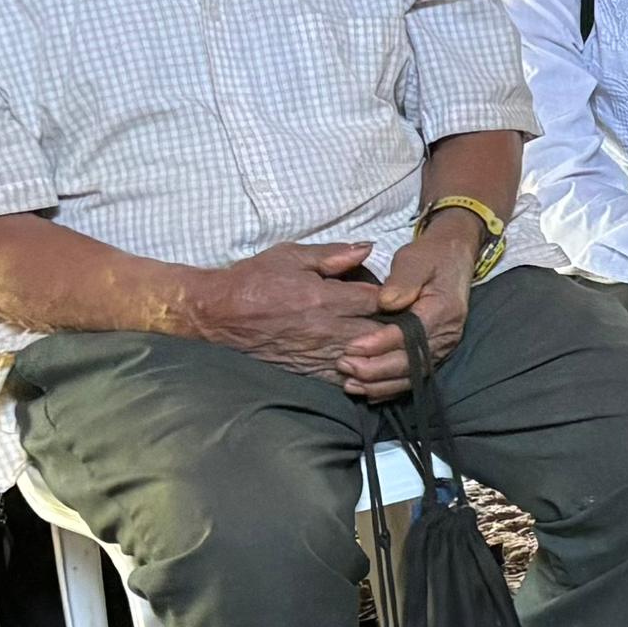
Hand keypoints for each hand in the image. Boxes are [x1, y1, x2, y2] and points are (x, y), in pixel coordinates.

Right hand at [193, 241, 392, 383]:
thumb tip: (369, 248)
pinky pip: (342, 378)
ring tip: (397, 346)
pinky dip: (360, 373)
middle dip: (396, 328)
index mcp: (324, 298)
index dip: (397, 298)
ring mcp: (316, 354)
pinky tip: (371, 367)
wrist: (216, 315)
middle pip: (378, 333)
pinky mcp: (306, 371)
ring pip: (365, 359)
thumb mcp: (291, 256)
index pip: (378, 300)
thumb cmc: (254, 280)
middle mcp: (324, 329)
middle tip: (411, 323)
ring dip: (382, 353)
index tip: (406, 295)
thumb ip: (332, 254)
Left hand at [342, 223, 478, 399]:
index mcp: (443, 311)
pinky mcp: (434, 354)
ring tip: (350, 383)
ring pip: (411, 375)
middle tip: (343, 366)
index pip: (410, 335)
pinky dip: (389, 387)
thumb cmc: (430, 257)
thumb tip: (386, 301)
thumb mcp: (415, 259)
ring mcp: (442, 347)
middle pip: (411, 362)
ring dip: (379, 384)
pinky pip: (413, 377)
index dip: (380, 343)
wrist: (454, 258)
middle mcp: (446, 335)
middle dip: (375, 369)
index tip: (351, 346)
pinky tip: (367, 391)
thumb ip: (403, 280)